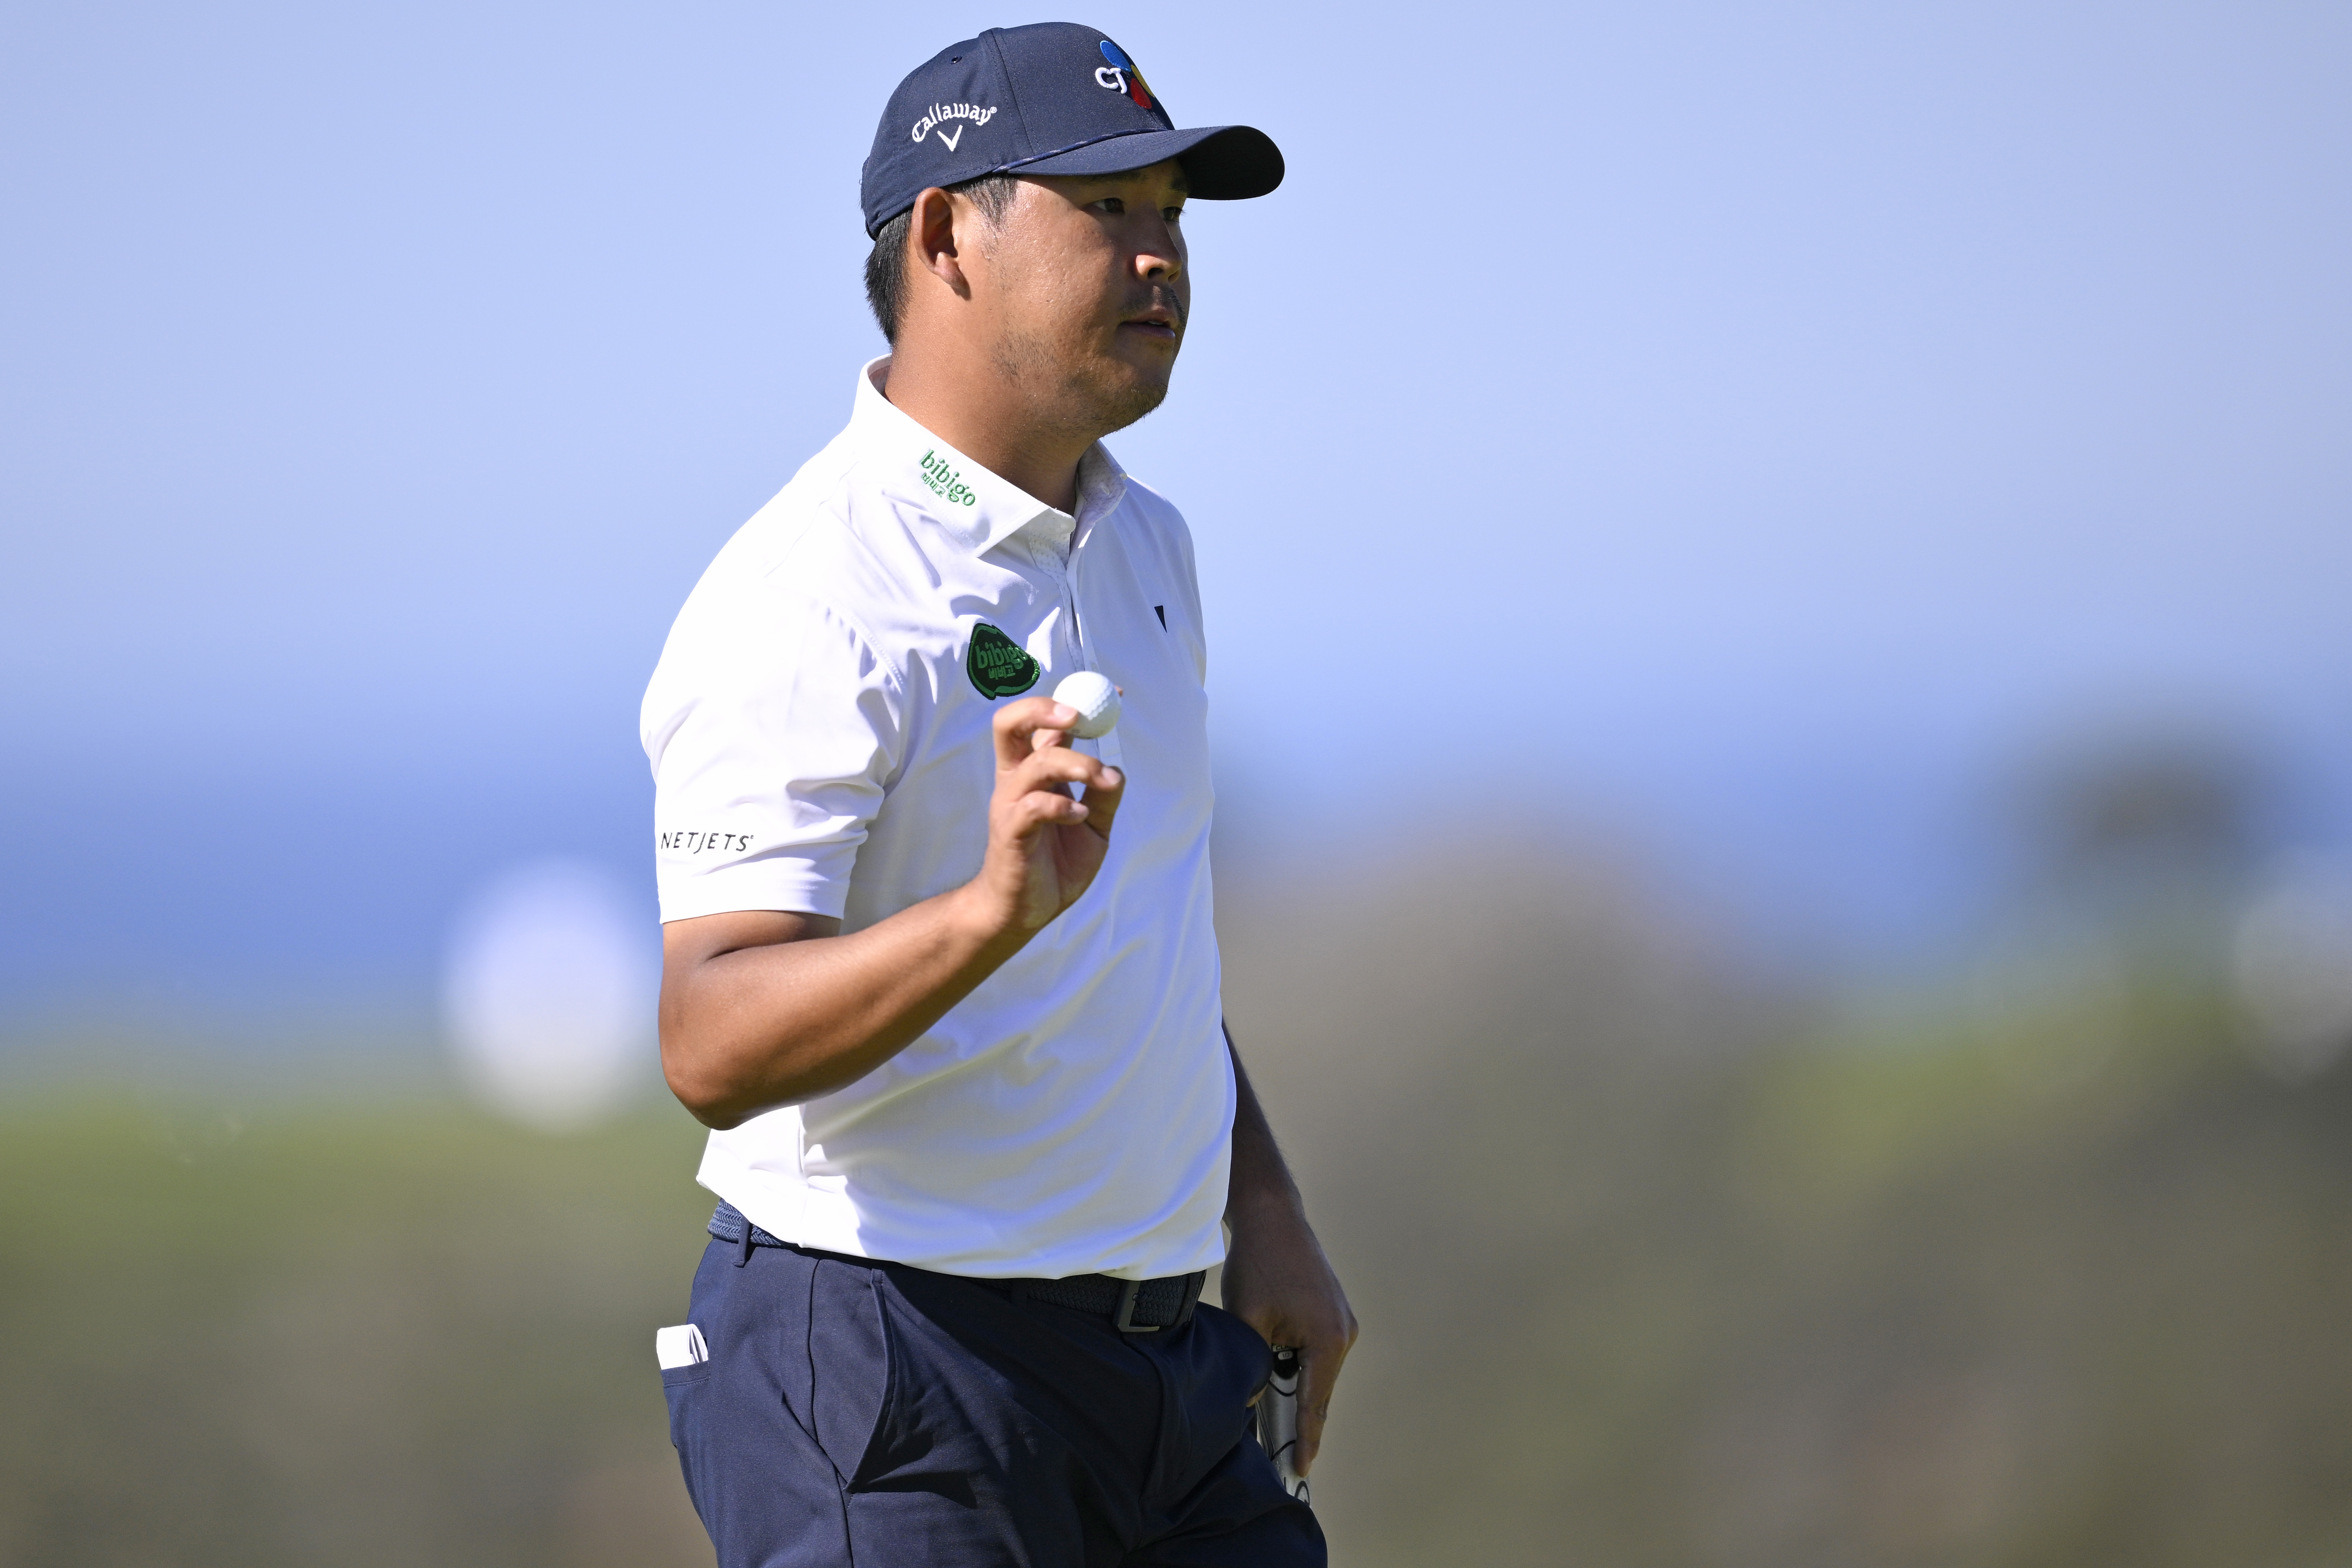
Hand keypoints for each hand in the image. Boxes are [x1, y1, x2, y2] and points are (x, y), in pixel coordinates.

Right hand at [968, 695, 1125, 935]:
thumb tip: (1117, 769)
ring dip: (1078, 764)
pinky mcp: (1010, 833)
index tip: (1116, 695)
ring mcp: (1010, 805)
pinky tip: (1081, 815)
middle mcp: (1016, 781)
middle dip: (1043, 710)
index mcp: (1034, 772)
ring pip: (1035, 764)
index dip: (1076, 702)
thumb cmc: (1054, 864)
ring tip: (1105, 782)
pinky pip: (1033, 807)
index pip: (1045, 723)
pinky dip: (1062, 805)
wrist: (1023, 910)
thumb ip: (1103, 796)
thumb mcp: (1092, 827)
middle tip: (1079, 717)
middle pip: (1010, 724)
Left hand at [1221, 1199, 1357, 1473]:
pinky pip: (1317, 1352)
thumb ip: (1252, 1367)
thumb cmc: (1258, 1264)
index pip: (1314, 1404)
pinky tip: (1279, 1377)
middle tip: (1285, 1459)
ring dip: (1297, 1390)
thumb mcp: (1247, 1320)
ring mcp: (1342, 1321)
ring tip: (1275, 1421)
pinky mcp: (1333, 1311)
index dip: (1305, 1440)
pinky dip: (1299, 1367)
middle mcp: (1344, 1333)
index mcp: (1328, 1340)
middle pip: (1319, 1391)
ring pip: (1317, 1372)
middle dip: (1301, 1422)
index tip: (1301, 1470)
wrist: (1271, 1216)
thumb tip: (1252, 1403)